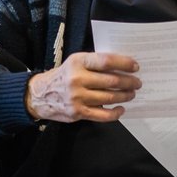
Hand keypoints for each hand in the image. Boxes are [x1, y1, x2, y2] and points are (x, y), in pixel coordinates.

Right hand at [25, 52, 140, 122]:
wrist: (39, 95)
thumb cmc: (62, 76)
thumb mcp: (74, 63)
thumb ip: (94, 63)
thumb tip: (122, 67)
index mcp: (78, 62)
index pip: (106, 61)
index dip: (124, 64)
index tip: (135, 67)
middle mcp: (77, 79)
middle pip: (111, 81)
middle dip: (129, 82)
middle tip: (137, 83)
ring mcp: (77, 97)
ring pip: (109, 98)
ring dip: (125, 96)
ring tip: (131, 94)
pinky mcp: (78, 112)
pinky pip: (103, 115)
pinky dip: (115, 113)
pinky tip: (121, 109)